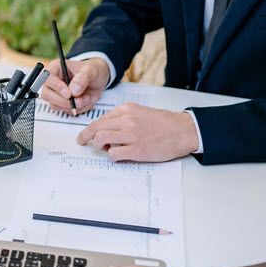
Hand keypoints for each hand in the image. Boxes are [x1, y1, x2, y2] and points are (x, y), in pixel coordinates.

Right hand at [40, 57, 108, 114]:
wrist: (98, 80)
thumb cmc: (93, 70)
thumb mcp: (92, 70)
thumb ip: (83, 78)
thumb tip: (73, 90)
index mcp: (56, 68)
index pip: (47, 78)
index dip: (56, 87)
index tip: (69, 94)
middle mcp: (53, 82)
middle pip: (47, 94)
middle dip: (64, 101)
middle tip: (79, 101)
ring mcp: (56, 94)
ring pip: (55, 105)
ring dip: (73, 106)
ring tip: (87, 98)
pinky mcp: (62, 103)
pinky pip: (65, 110)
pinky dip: (78, 109)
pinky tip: (86, 101)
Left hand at [76, 103, 199, 161]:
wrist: (183, 130)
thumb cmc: (164, 123)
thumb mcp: (141, 112)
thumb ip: (124, 118)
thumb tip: (107, 129)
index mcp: (127, 109)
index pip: (101, 119)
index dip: (91, 128)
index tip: (86, 134)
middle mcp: (127, 120)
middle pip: (96, 128)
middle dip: (85, 136)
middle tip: (82, 142)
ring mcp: (131, 135)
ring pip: (101, 140)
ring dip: (99, 147)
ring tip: (105, 149)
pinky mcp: (137, 150)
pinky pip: (114, 155)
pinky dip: (112, 157)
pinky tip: (118, 156)